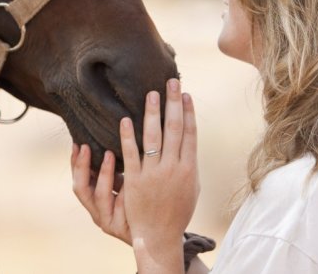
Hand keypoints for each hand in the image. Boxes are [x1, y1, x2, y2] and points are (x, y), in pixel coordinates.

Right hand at [70, 141, 130, 244]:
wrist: (155, 234)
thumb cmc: (139, 204)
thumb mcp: (124, 184)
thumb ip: (115, 168)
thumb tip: (112, 137)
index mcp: (94, 200)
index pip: (78, 179)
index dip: (75, 163)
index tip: (77, 143)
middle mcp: (96, 211)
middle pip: (80, 188)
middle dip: (82, 166)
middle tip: (87, 146)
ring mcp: (107, 221)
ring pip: (99, 196)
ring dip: (103, 173)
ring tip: (110, 154)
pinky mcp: (120, 228)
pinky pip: (120, 207)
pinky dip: (124, 191)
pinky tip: (131, 178)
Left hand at [71, 78, 199, 269]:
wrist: (159, 235)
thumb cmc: (177, 211)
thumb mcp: (192, 187)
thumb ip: (189, 163)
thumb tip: (188, 139)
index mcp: (190, 168)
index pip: (190, 133)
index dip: (188, 112)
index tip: (186, 94)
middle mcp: (174, 168)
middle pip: (175, 129)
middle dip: (173, 103)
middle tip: (171, 82)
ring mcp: (154, 174)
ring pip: (154, 137)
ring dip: (153, 113)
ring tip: (151, 93)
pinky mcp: (136, 181)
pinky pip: (131, 154)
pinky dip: (128, 135)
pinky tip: (126, 119)